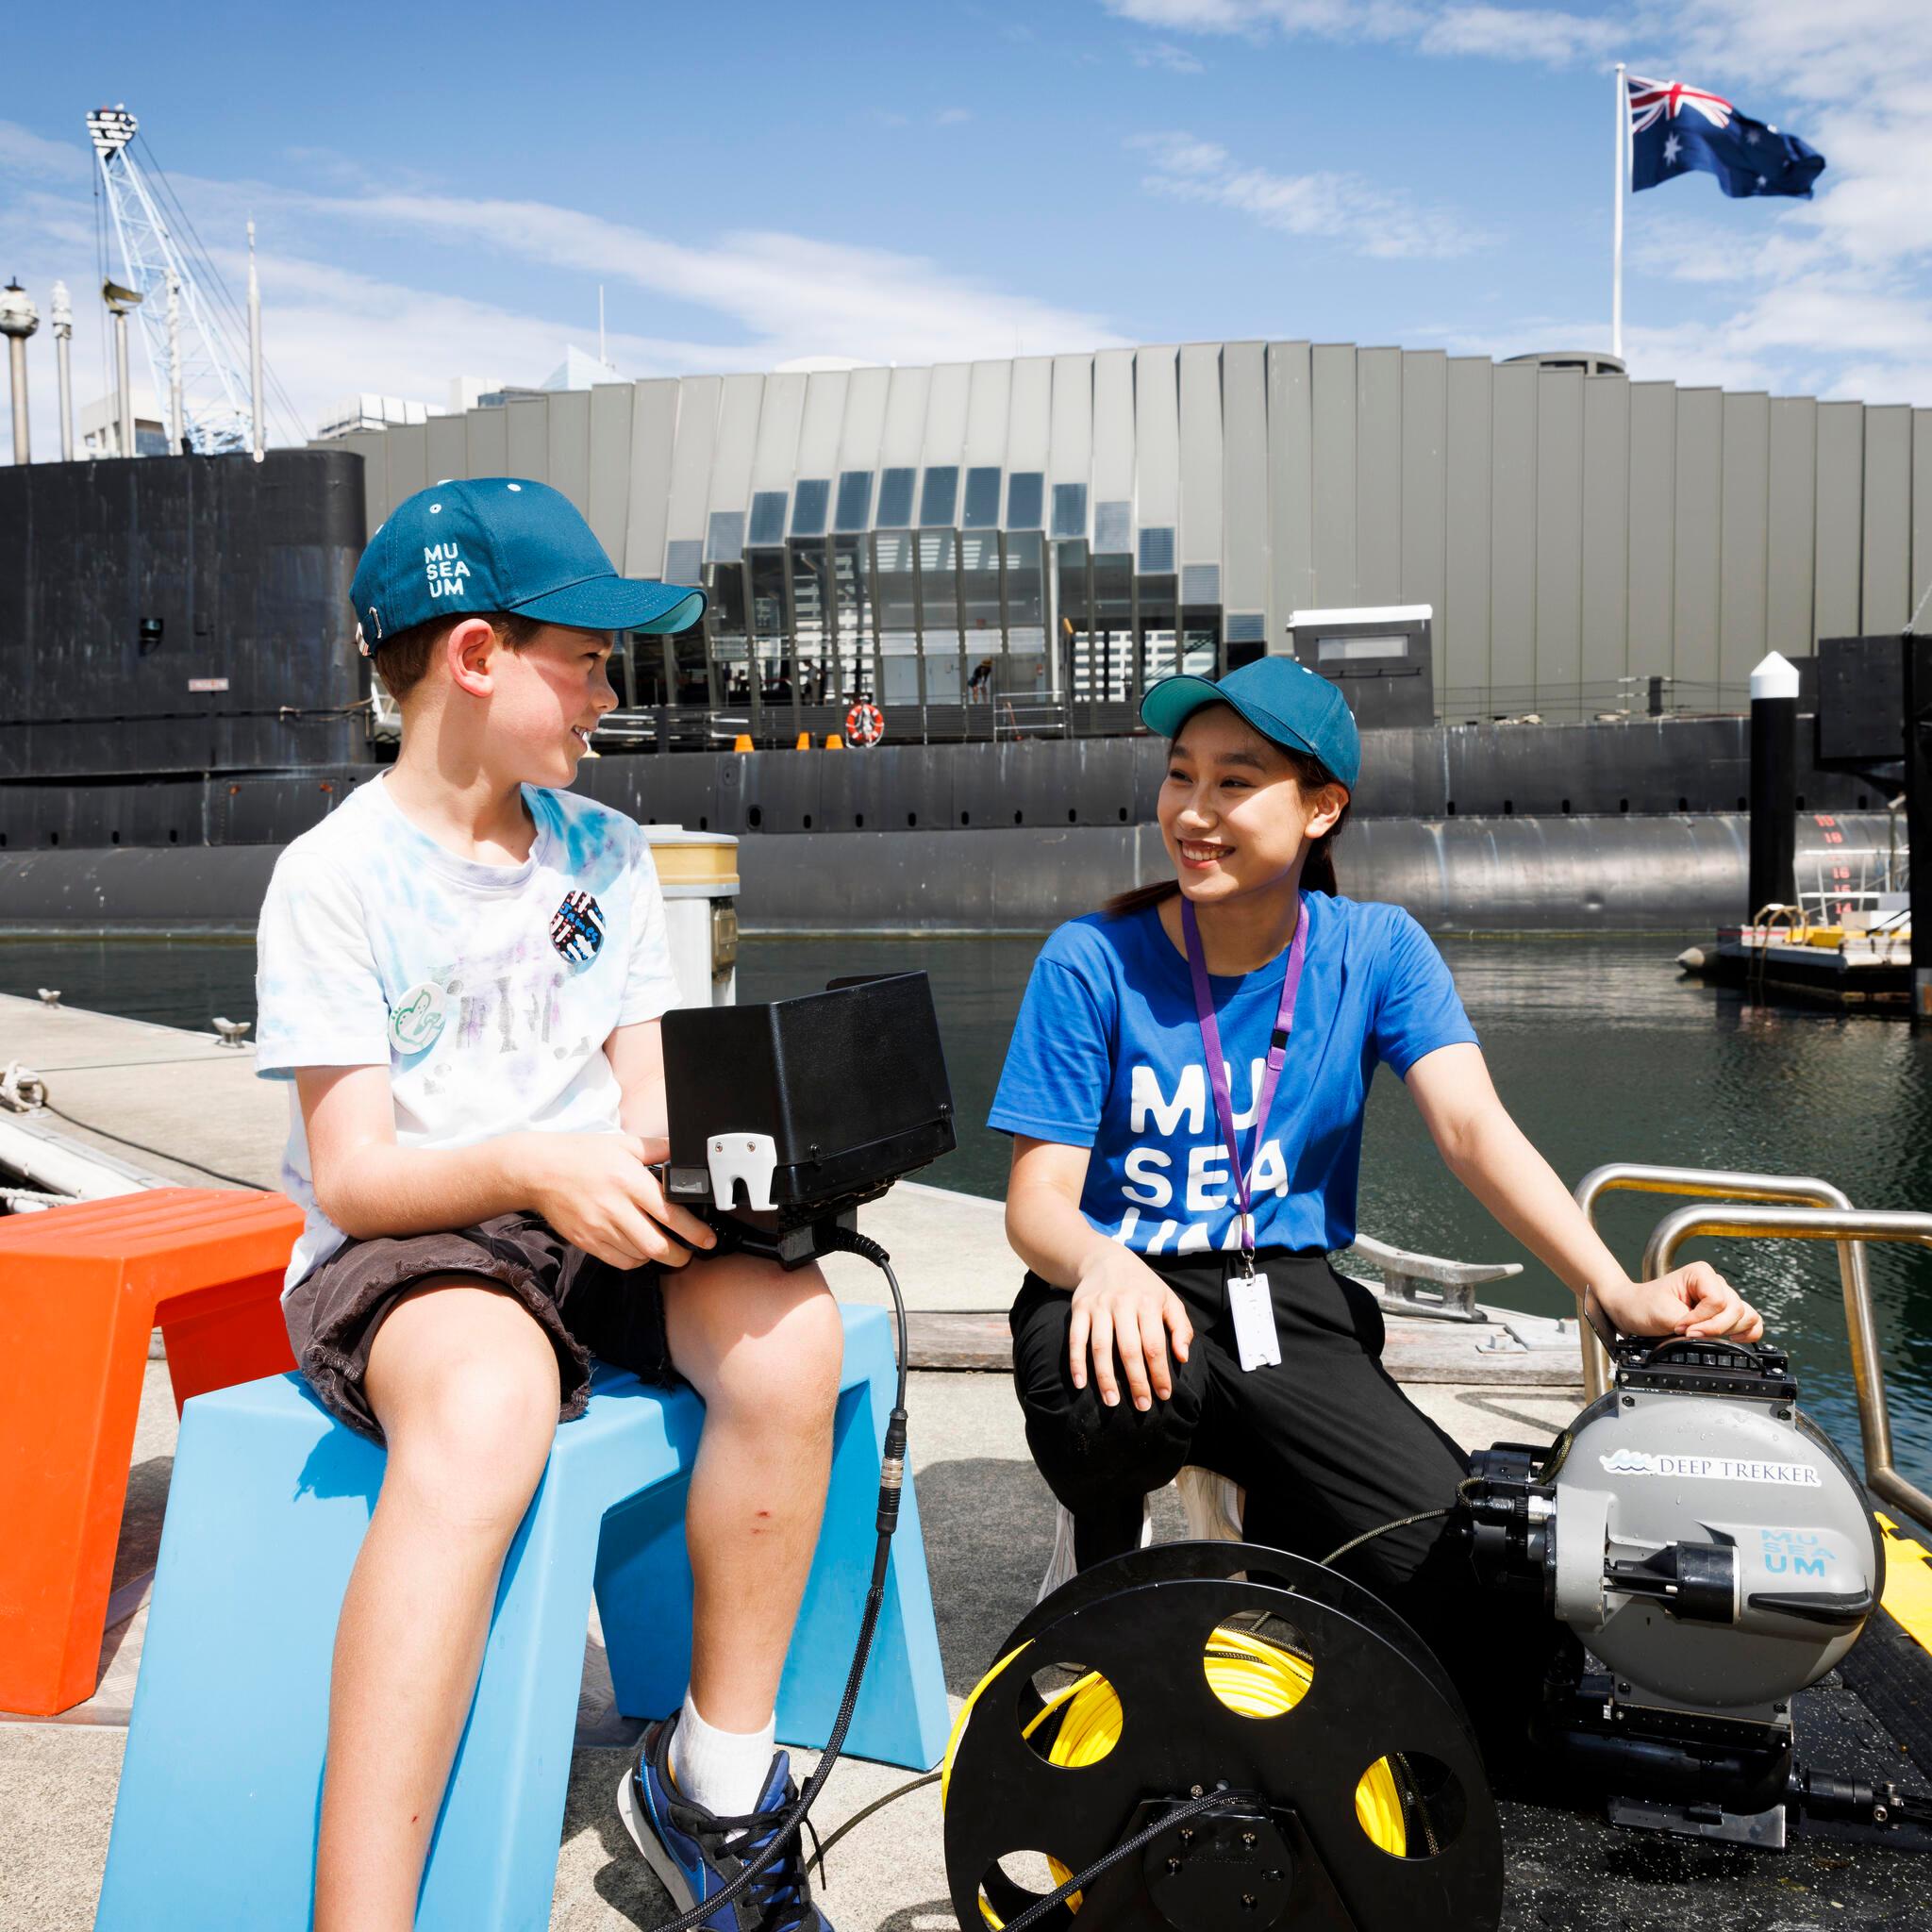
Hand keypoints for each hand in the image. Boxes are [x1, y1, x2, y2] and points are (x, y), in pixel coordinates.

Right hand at [517, 1132, 716, 1271]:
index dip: (694, 1231)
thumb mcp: (624, 1143)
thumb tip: (684, 1152)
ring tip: (667, 1249)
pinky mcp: (586, 1241)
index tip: (707, 1238)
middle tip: (690, 1252)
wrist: (538, 1170)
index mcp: (629, 1181)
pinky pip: (619, 1261)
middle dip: (680, 1255)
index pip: (670, 1213)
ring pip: (639, 1256)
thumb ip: (657, 1149)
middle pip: (656, 1245)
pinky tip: (639, 1249)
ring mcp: (599, 1227)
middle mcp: (615, 1207)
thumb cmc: (582, 1155)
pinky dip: (635, 1260)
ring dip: (657, 1256)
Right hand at [1067, 1245, 1193, 1411]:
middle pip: (1129, 1349)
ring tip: (1112, 1402)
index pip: (1155, 1345)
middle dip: (1136, 1381)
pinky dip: (1076, 1362)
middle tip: (1142, 1406)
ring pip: (1101, 1347)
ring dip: (1105, 1377)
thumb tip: (1182, 1358)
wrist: (1105, 1259)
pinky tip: (1080, 1383)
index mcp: (1148, 1302)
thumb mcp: (1168, 1299)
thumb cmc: (1143, 1286)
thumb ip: (1180, 1327)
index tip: (1164, 1395)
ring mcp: (1099, 1306)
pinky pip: (1076, 1339)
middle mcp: (1123, 1303)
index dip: (1160, 1372)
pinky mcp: (1079, 1309)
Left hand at [1593, 1264, 1763, 1343]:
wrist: (1632, 1309)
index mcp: (1701, 1273)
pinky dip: (1747, 1332)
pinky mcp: (1723, 1312)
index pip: (1717, 1301)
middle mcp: (1715, 1282)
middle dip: (1713, 1328)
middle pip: (1735, 1310)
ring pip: (1746, 1316)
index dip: (1701, 1320)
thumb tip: (1710, 1337)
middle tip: (1688, 1333)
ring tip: (1704, 1335)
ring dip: (1728, 1331)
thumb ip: (1691, 1324)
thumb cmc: (1643, 1305)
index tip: (1681, 1326)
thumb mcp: (1662, 1314)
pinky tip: (1733, 1339)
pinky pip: (1750, 1322)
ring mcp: (1722, 1297)